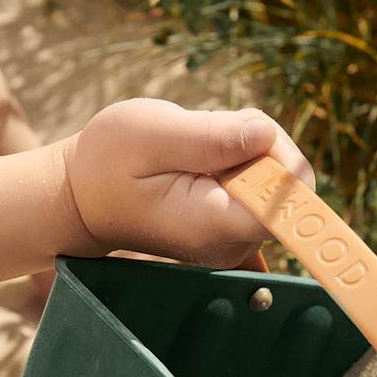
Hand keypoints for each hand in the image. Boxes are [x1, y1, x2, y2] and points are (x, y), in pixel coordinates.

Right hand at [59, 98, 314, 264]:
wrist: (84, 197)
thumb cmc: (108, 162)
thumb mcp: (150, 133)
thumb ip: (210, 137)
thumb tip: (266, 135)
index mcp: (213, 224)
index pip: (289, 205)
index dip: (283, 161)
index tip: (248, 138)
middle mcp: (233, 243)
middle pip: (292, 186)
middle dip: (260, 144)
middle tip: (205, 137)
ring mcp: (237, 241)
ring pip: (280, 180)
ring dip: (247, 150)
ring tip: (195, 150)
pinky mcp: (236, 230)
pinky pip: (265, 186)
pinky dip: (241, 163)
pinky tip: (202, 165)